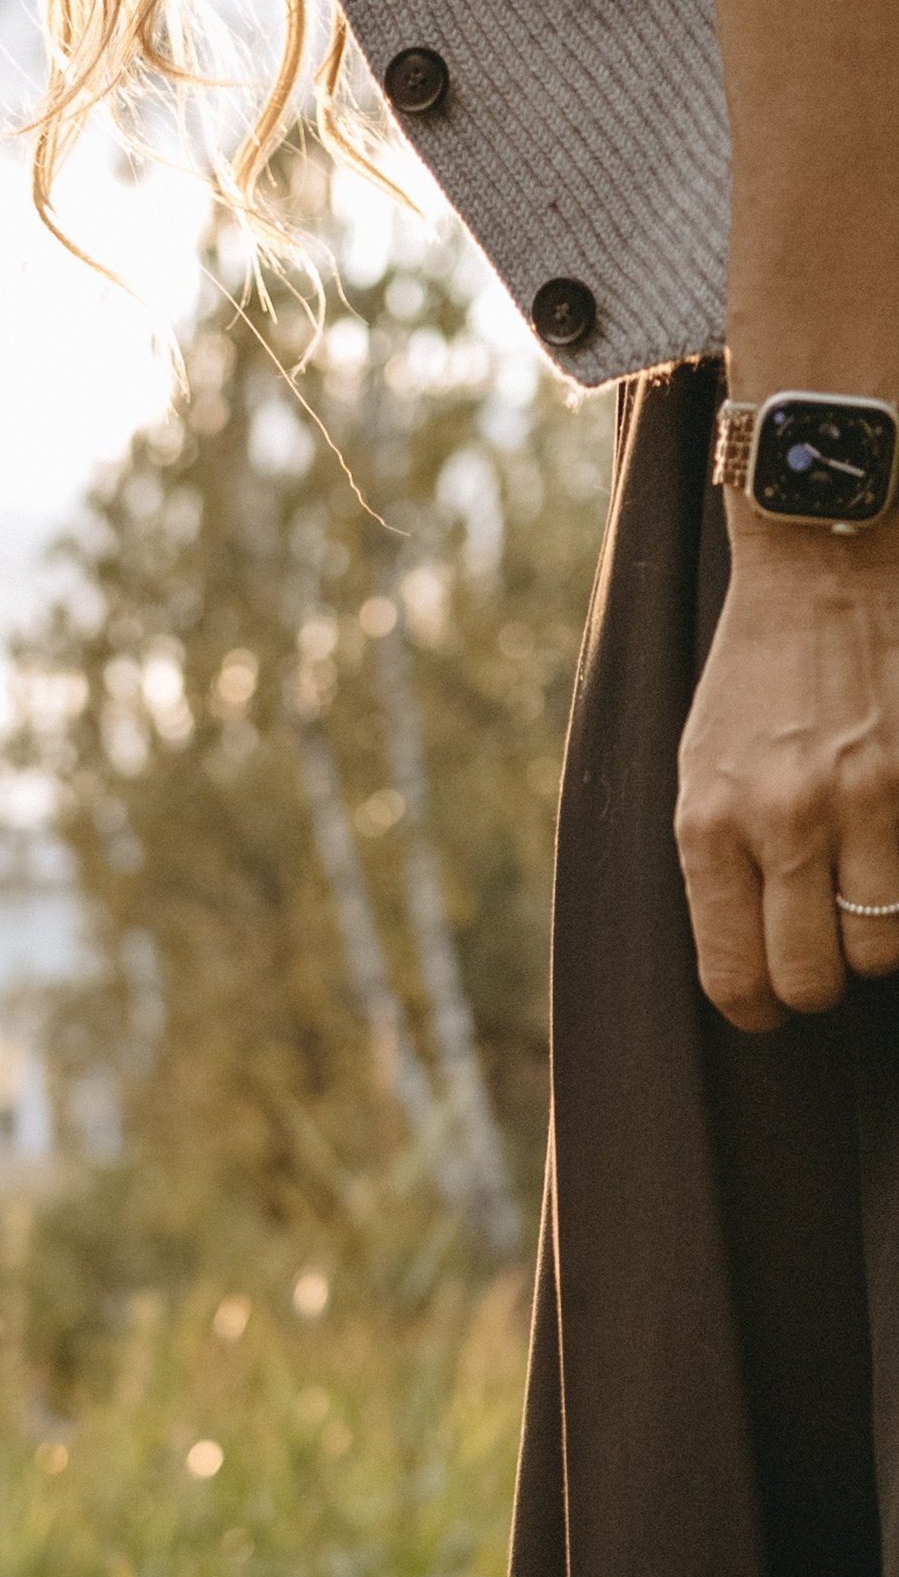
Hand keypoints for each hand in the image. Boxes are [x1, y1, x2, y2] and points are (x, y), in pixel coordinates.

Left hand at [677, 521, 898, 1027]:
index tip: (769, 1008)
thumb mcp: (698, 772)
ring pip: (883, 945)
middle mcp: (786, 819)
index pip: (734, 976)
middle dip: (817, 983)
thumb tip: (743, 960)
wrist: (822, 564)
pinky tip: (890, 861)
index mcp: (709, 826)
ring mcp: (867, 797)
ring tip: (861, 902)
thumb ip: (716, 864)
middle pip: (814, 978)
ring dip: (874, 940)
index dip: (756, 1012)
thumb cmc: (753, 676)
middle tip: (820, 955)